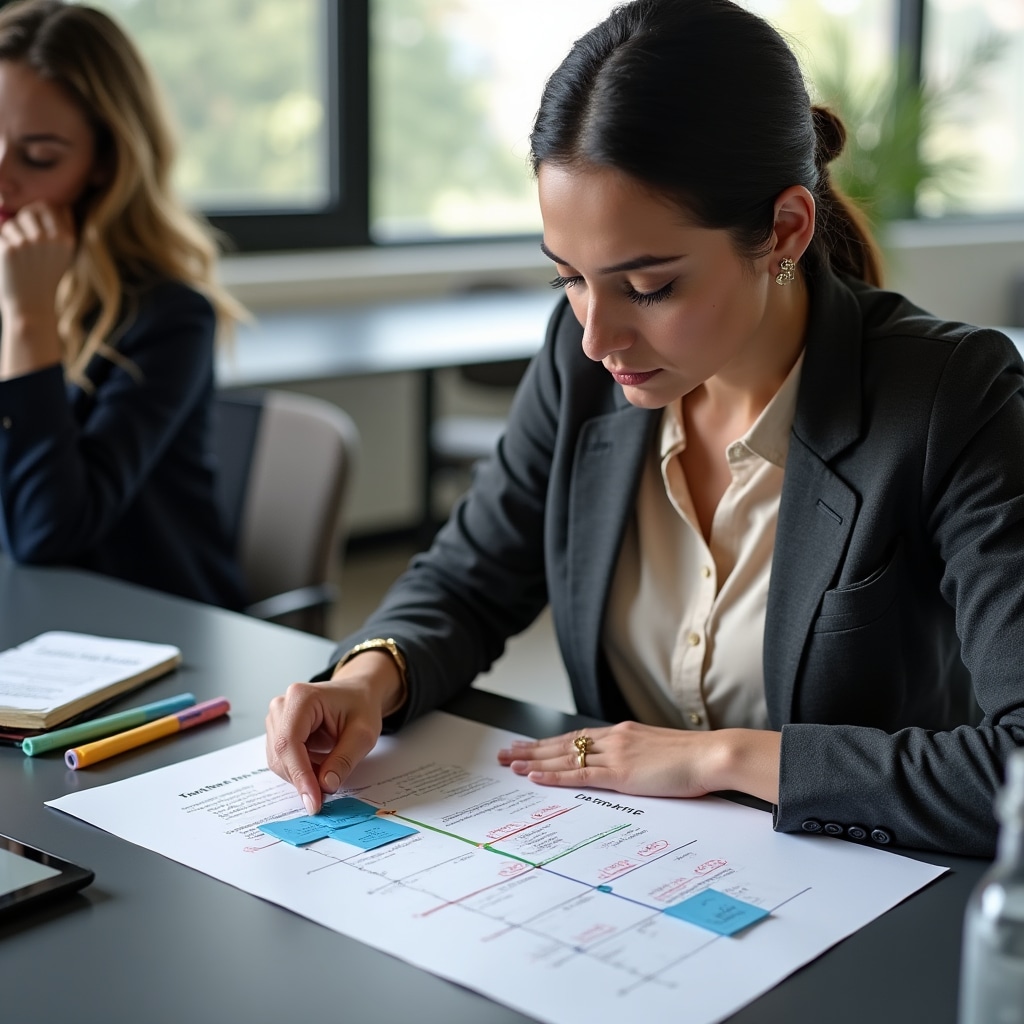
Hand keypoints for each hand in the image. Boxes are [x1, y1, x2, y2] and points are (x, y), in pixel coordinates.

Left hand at [0, 201, 75, 318]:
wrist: (32, 307)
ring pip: (12, 224)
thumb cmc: (45, 281)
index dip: (38, 212)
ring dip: (10, 236)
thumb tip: (58, 206)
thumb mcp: (64, 256)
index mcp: (67, 239)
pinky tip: (9, 263)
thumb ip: (64, 230)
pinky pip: (0, 235)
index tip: (35, 227)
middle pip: (29, 211)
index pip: (49, 205)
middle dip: (22, 223)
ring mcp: (29, 243)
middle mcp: (50, 239)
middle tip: (24, 244)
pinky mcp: (9, 249)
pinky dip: (1, 246)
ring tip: (18, 257)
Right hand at [265, 650, 403, 814]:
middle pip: (280, 754)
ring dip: (302, 775)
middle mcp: (282, 705)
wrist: (357, 695)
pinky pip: (282, 761)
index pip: (289, 742)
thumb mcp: (363, 734)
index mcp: (301, 698)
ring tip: (329, 769)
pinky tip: (320, 765)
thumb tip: (325, 786)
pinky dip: (300, 771)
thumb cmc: (360, 707)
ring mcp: (276, 718)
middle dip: (302, 779)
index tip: (313, 802)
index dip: (300, 775)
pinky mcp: (276, 731)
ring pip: (278, 761)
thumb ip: (345, 760)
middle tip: (326, 795)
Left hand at [497, 722, 780, 803]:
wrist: (712, 755)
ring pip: (563, 758)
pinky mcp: (620, 774)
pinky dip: (553, 776)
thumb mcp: (661, 752)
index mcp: (623, 733)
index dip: (551, 743)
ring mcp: (615, 755)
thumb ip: (641, 757)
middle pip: (562, 744)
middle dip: (532, 749)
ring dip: (534, 761)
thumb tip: (633, 767)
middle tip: (506, 753)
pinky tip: (534, 777)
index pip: (577, 738)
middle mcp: (614, 738)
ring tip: (510, 764)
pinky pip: (578, 776)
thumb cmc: (695, 758)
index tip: (530, 746)